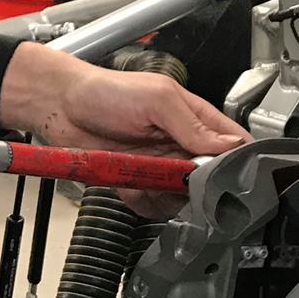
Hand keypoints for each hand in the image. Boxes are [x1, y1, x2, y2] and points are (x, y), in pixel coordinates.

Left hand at [0, 43, 245, 213]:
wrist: (60, 106)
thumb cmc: (106, 91)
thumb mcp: (157, 99)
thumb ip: (193, 125)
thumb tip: (229, 146)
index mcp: (195, 119)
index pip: (233, 145)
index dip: (237, 164)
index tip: (229, 178)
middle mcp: (181, 145)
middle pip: (210, 180)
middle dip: (198, 188)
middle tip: (180, 184)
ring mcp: (161, 166)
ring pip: (183, 199)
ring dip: (168, 198)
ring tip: (149, 181)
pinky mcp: (138, 182)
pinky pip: (153, 206)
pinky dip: (144, 203)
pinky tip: (132, 188)